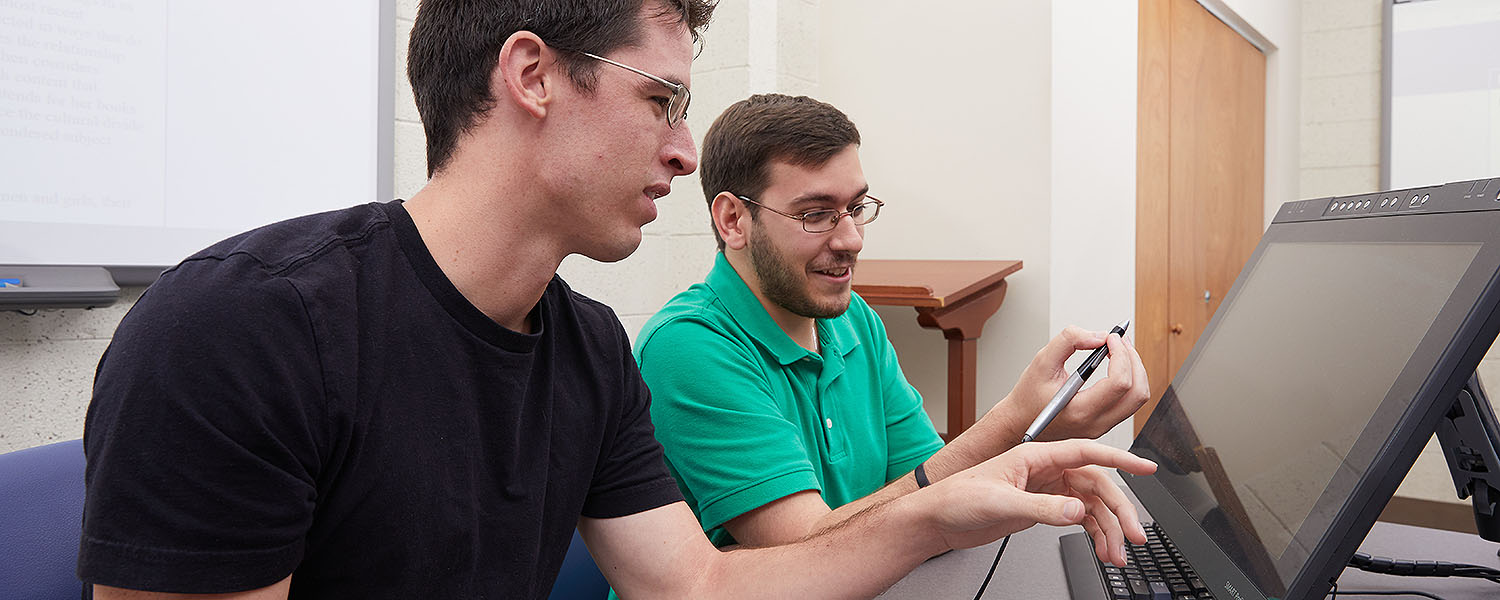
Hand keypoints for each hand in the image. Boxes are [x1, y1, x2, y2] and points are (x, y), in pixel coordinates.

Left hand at [922, 440, 1155, 566]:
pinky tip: (1101, 549)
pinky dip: (1093, 534)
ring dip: (1107, 529)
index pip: (1087, 453)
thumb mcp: (1000, 502)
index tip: (1146, 468)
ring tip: (1117, 554)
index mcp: (1036, 456)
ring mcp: (1046, 489)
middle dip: (1119, 512)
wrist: (938, 519)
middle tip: (1135, 536)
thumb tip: (1076, 511)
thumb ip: (1041, 507)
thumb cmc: (957, 498)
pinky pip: (1078, 518)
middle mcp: (1045, 470)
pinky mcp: (1042, 508)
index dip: (1120, 459)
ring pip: (1090, 506)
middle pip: (1096, 486)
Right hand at [997, 326, 1150, 441]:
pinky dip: (1130, 380)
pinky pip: (1129, 402)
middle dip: (1133, 360)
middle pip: (1138, 392)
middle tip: (1119, 341)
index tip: (1111, 338)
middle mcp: (1096, 424)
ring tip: (1119, 350)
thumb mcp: (1041, 362)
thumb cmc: (1028, 396)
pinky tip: (1116, 365)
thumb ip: (1068, 341)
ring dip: (1135, 370)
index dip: (1121, 355)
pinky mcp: (1104, 423)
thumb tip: (1098, 336)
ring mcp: (1102, 426)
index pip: (1119, 383)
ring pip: (1139, 398)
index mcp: (1080, 411)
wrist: (1018, 422)